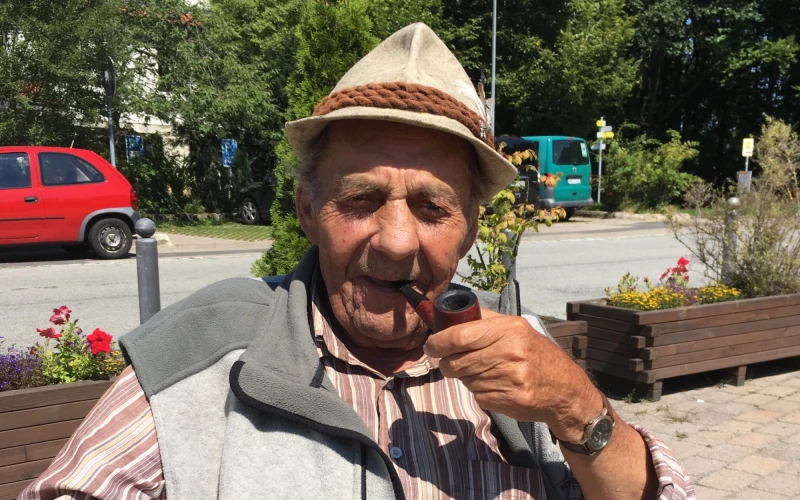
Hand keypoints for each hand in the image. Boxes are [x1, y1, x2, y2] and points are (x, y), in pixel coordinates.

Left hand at [424, 308, 601, 441]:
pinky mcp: (510, 399)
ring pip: (465, 380)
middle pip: (457, 361)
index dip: (438, 342)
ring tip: (484, 373)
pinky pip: (478, 396)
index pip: (460, 336)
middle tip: (451, 362)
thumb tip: (449, 314)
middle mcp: (511, 352)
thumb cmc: (535, 354)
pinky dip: (480, 392)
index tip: (431, 346)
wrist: (565, 388)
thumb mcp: (516, 328)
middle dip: (447, 364)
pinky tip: (496, 386)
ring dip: (466, 378)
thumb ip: (485, 320)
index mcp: (509, 329)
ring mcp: (511, 378)